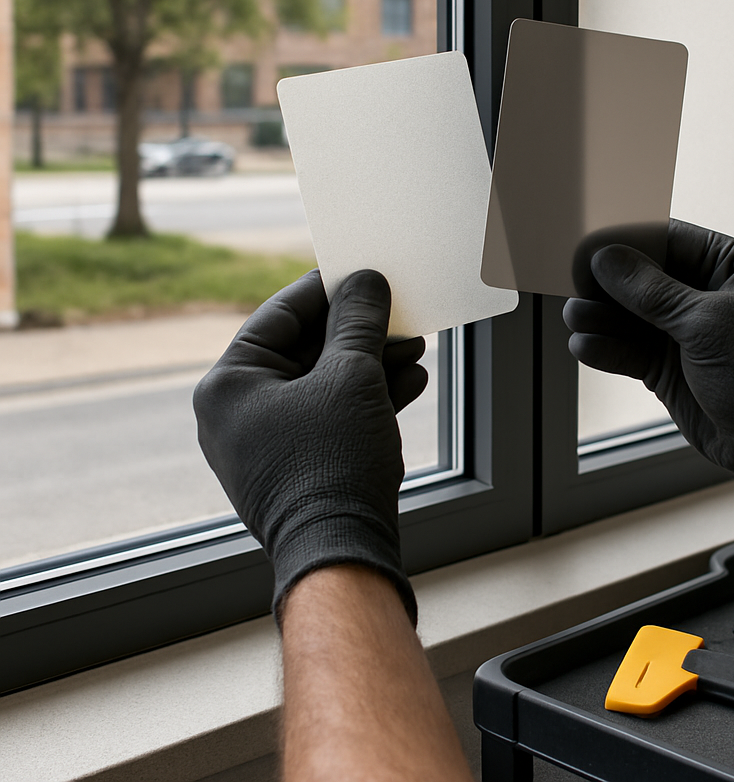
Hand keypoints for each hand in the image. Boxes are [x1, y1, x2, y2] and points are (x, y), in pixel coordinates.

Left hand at [194, 269, 426, 623]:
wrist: (343, 552)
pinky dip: (366, 399)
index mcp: (228, 385)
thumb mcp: (351, 376)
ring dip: (372, 365)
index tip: (362, 272)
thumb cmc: (333, 463)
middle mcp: (237, 413)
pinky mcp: (297, 466)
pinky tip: (410, 383)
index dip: (326, 289)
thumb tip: (364, 281)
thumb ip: (358, 320)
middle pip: (305, 350)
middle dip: (361, 334)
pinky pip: (329, 416)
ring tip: (415, 351)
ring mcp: (266, 443)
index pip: (279, 315)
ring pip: (324, 384)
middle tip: (399, 315)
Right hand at [563, 220, 733, 516]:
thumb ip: (651, 291)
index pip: (669, 238)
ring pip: (629, 316)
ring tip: (574, 316)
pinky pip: (628, 351)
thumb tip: (605, 258)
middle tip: (573, 281)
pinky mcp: (667, 369)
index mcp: (729, 267)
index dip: (629, 239)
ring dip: (601, 315)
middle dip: (608, 281)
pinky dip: (606, 348)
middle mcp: (704, 295)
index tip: (590, 241)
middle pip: (642, 277)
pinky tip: (584, 345)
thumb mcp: (707, 322)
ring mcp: (684, 333)